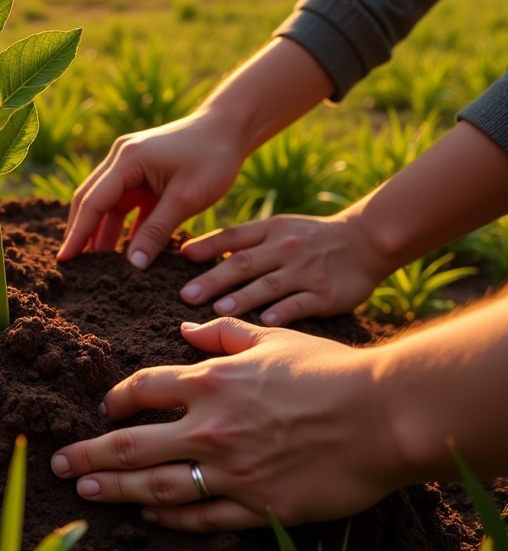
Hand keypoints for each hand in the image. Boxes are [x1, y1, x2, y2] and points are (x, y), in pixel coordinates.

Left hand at [50, 317, 396, 530]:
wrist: (382, 416)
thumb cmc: (329, 370)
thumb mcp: (271, 338)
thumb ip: (222, 333)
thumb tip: (185, 326)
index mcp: (210, 382)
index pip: (142, 390)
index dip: (115, 398)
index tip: (104, 407)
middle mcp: (210, 428)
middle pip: (131, 445)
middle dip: (89, 455)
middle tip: (60, 464)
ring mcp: (231, 471)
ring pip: (157, 487)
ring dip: (115, 491)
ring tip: (85, 492)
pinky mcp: (258, 505)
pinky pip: (203, 517)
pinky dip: (171, 519)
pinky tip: (148, 517)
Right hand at [58, 112, 244, 267]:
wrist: (230, 129)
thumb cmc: (211, 158)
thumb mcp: (185, 199)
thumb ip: (156, 232)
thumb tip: (133, 265)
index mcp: (126, 160)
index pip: (93, 202)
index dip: (77, 233)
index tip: (64, 261)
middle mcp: (121, 160)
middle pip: (91, 201)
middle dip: (80, 233)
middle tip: (70, 265)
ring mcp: (131, 167)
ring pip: (107, 205)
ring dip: (102, 232)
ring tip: (96, 265)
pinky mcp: (144, 176)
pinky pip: (126, 205)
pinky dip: (123, 227)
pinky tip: (122, 252)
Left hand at [179, 211, 389, 324]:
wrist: (367, 241)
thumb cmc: (311, 238)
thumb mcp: (279, 228)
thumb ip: (241, 239)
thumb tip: (192, 250)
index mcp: (271, 230)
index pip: (233, 236)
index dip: (207, 245)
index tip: (182, 256)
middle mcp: (285, 249)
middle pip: (243, 263)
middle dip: (214, 279)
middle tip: (187, 295)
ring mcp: (305, 271)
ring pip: (269, 284)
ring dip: (242, 297)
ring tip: (218, 309)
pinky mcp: (325, 294)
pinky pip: (300, 304)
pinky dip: (282, 312)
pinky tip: (265, 322)